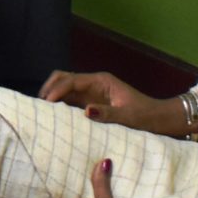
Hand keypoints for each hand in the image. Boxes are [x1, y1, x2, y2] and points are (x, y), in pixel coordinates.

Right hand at [38, 70, 171, 132]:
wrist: (158, 119)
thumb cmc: (145, 116)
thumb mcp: (128, 117)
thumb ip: (107, 114)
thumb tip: (85, 111)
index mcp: (101, 81)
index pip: (72, 80)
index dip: (57, 89)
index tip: (46, 103)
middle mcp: (93, 84)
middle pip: (63, 78)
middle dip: (50, 88)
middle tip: (40, 106)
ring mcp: (91, 93)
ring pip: (64, 88)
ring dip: (53, 96)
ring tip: (42, 112)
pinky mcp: (91, 104)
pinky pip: (70, 101)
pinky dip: (60, 105)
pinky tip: (54, 117)